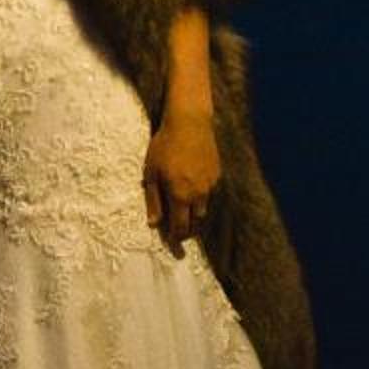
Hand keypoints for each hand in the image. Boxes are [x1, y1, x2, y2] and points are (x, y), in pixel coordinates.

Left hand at [143, 107, 219, 256]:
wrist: (190, 122)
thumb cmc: (165, 145)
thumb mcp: (151, 172)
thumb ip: (153, 200)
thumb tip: (154, 224)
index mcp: (180, 195)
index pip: (180, 227)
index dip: (176, 239)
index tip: (172, 246)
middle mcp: (198, 194)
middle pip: (195, 223)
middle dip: (187, 231)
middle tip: (179, 234)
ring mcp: (210, 185)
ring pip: (204, 210)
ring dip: (195, 216)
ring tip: (186, 215)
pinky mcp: (217, 175)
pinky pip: (210, 194)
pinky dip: (201, 199)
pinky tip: (194, 192)